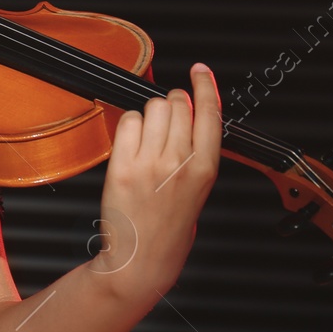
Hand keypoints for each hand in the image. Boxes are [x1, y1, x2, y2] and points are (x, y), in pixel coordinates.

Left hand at [92, 63, 220, 299]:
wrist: (141, 261)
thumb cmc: (170, 228)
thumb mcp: (199, 191)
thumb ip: (198, 152)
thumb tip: (191, 113)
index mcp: (205, 169)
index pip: (210, 113)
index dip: (205, 85)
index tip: (200, 70)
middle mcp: (180, 163)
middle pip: (177, 103)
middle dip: (172, 104)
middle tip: (166, 125)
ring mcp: (150, 164)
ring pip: (152, 108)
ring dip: (150, 115)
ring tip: (148, 141)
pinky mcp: (122, 167)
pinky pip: (128, 122)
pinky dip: (129, 127)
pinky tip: (132, 146)